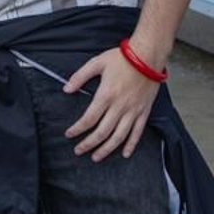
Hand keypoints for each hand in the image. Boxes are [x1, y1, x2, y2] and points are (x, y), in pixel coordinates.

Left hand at [63, 46, 161, 160]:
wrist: (148, 56)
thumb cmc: (122, 58)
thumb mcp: (96, 63)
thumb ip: (79, 77)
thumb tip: (66, 89)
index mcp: (106, 95)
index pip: (89, 119)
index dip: (78, 129)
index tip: (69, 134)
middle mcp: (120, 106)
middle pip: (102, 132)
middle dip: (89, 144)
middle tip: (78, 151)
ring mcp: (133, 111)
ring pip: (119, 136)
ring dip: (107, 149)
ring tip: (96, 157)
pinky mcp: (144, 111)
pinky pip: (138, 132)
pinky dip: (131, 144)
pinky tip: (124, 153)